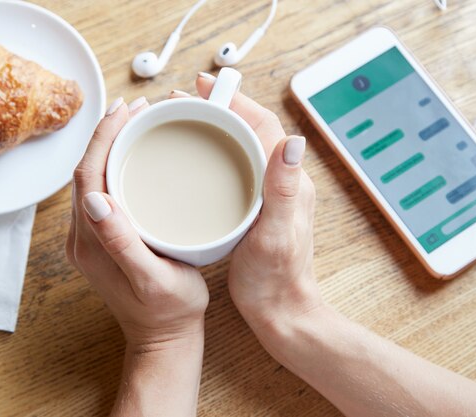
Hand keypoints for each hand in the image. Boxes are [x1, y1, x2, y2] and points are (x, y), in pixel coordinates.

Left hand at [65, 97, 208, 350]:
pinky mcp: (102, 239)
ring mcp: (91, 238)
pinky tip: (134, 155)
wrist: (164, 338)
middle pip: (86, 170)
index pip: (88, 175)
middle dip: (106, 133)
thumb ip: (122, 242)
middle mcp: (84, 237)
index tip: (127, 109)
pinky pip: (101, 190)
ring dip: (109, 145)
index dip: (103, 137)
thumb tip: (95, 200)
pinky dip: (114, 164)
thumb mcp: (153, 279)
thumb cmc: (169, 311)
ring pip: (92, 178)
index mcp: (92, 242)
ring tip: (135, 122)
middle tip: (136, 107)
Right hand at [185, 73, 321, 334]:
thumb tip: (294, 140)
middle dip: (218, 108)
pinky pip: (234, 167)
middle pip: (249, 130)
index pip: (263, 125)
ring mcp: (267, 194)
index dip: (233, 101)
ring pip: (240, 146)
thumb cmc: (276, 279)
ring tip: (183, 119)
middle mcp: (281, 181)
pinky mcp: (253, 208)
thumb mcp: (276, 234)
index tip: (202, 87)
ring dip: (215, 127)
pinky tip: (193, 159)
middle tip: (182, 100)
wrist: (279, 311)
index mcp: (290, 181)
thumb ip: (284, 188)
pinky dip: (213, 153)